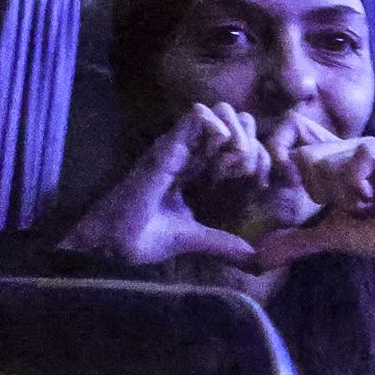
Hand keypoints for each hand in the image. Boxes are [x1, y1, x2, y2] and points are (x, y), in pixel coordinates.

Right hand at [58, 105, 267, 265]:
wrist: (115, 241)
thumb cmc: (147, 236)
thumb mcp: (196, 238)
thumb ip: (224, 243)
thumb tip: (254, 260)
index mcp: (199, 168)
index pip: (239, 142)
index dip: (256, 157)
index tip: (258, 184)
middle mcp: (192, 151)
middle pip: (236, 121)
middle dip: (253, 140)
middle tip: (250, 172)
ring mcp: (180, 144)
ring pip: (223, 113)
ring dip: (239, 136)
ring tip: (237, 168)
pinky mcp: (168, 145)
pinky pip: (200, 116)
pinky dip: (221, 133)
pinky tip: (222, 163)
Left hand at [254, 136, 374, 294]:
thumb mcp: (334, 237)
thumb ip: (300, 239)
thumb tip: (260, 257)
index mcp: (344, 163)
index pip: (305, 140)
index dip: (290, 158)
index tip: (299, 192)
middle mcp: (361, 151)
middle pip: (310, 152)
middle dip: (320, 187)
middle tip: (346, 208)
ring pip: (335, 154)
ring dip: (341, 190)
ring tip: (364, 207)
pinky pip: (363, 152)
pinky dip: (358, 180)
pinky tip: (372, 199)